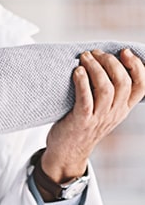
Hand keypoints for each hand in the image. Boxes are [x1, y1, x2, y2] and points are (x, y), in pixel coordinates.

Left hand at [43, 48, 144, 180]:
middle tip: (96, 53)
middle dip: (111, 62)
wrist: (67, 152)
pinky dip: (82, 82)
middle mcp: (115, 113)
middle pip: (123, 82)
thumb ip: (111, 92)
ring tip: (84, 58)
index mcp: (123, 109)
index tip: (124, 52)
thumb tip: (106, 60)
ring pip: (106, 88)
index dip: (137, 66)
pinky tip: (77, 71)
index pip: (142, 86)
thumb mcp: (104, 110)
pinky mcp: (82, 121)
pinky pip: (85, 99)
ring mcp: (99, 118)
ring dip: (95, 68)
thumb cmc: (83, 124)